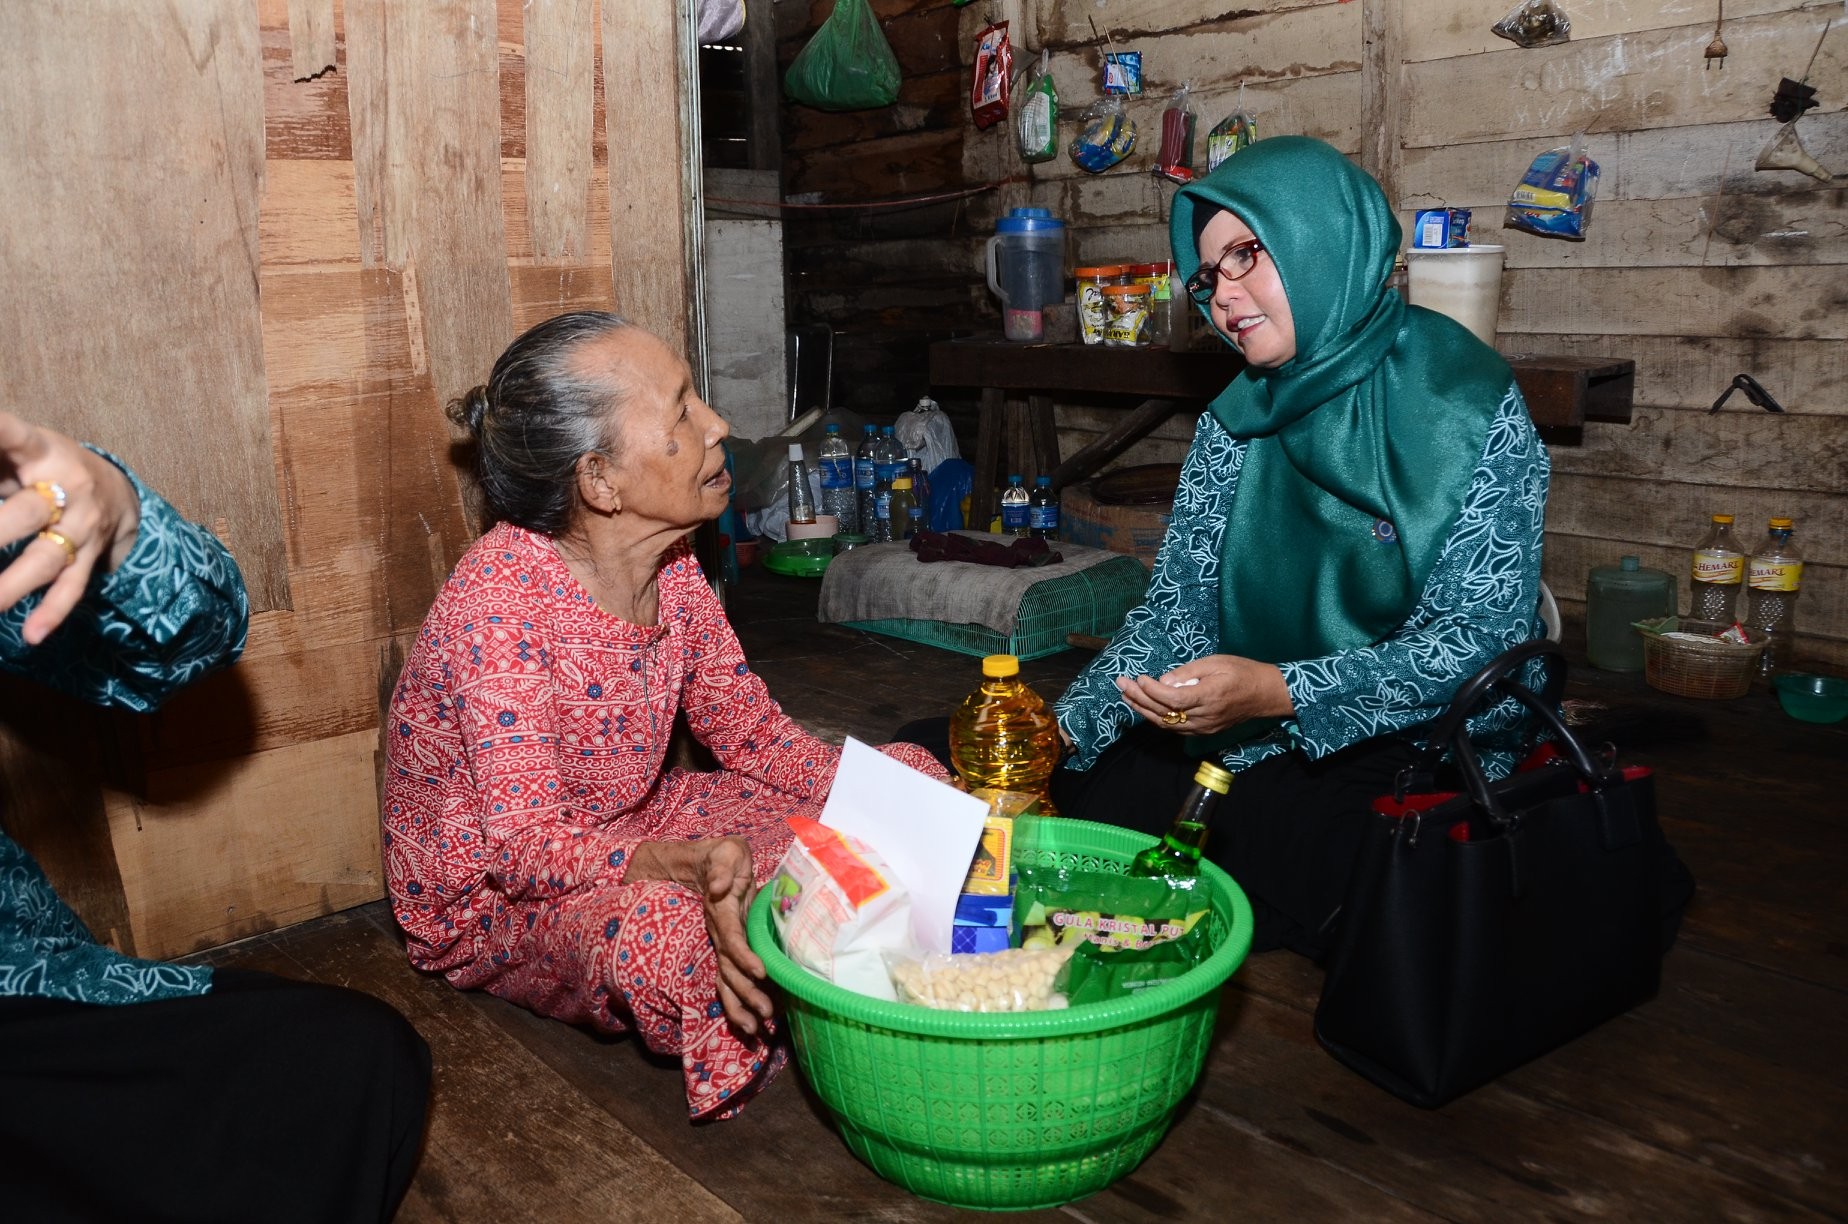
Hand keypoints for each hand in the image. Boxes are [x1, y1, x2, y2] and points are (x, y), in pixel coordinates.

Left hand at [0, 412, 140, 643]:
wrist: (118, 489)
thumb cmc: (46, 465)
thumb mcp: (20, 447)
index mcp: (41, 449)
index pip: (14, 435)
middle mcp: (68, 486)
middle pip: (29, 510)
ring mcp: (83, 524)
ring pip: (48, 556)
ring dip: (14, 584)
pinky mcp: (91, 554)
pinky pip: (72, 586)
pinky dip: (53, 611)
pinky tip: (33, 633)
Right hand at [682, 837, 772, 1035]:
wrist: (707, 864)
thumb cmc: (723, 856)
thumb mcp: (726, 852)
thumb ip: (722, 867)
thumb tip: (718, 886)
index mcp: (721, 911)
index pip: (731, 938)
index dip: (743, 956)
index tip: (761, 971)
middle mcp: (719, 933)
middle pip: (728, 969)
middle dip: (746, 993)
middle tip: (766, 1015)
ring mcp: (722, 944)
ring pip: (725, 981)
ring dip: (740, 1006)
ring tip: (756, 1029)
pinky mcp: (728, 949)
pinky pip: (730, 980)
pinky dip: (739, 1002)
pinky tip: (752, 1022)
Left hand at [1115, 654, 1293, 735]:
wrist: (1265, 695)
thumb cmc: (1242, 672)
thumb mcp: (1215, 662)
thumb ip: (1188, 673)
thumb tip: (1162, 681)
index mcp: (1209, 697)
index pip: (1172, 699)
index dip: (1151, 691)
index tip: (1138, 678)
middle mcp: (1204, 717)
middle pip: (1164, 713)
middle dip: (1139, 698)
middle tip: (1121, 683)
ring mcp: (1203, 727)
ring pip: (1166, 724)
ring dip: (1143, 710)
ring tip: (1126, 695)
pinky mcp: (1203, 731)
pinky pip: (1175, 727)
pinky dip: (1157, 717)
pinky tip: (1145, 707)